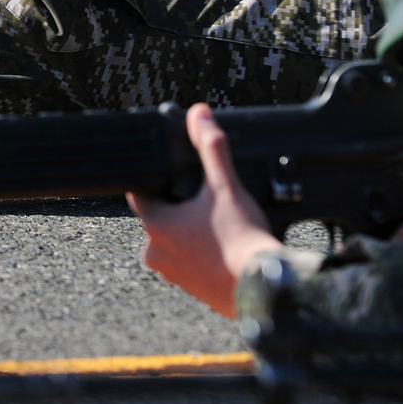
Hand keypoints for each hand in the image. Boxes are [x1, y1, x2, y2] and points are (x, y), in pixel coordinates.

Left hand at [128, 104, 282, 317]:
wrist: (263, 287)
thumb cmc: (241, 240)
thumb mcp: (225, 186)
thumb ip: (210, 147)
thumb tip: (199, 115)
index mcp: (155, 224)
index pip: (139, 192)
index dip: (156, 180)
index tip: (173, 175)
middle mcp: (155, 252)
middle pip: (159, 216)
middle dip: (178, 206)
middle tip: (205, 201)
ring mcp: (172, 274)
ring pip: (174, 240)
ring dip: (190, 230)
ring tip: (218, 225)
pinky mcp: (191, 289)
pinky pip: (189, 262)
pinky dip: (202, 252)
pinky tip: (223, 246)